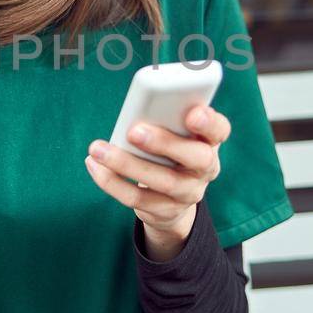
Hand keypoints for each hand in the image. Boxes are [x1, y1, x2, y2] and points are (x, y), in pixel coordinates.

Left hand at [84, 103, 229, 237]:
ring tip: (98, 149)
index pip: (219, 130)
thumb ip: (165, 117)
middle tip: (134, 131)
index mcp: (209, 141)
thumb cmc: (168, 149)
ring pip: (163, 181)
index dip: (209, 122)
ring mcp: (188, 192)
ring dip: (127, 164)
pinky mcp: (165, 210)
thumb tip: (139, 102)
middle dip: (165, 143)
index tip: (192, 112)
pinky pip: (137, 198)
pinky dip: (111, 181)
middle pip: (196, 158)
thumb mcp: (174, 132)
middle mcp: (205, 168)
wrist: (171, 197)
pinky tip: (93, 165)